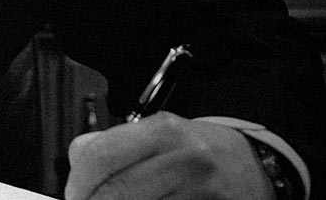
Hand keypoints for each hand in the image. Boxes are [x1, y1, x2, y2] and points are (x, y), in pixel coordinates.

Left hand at [64, 112, 272, 199]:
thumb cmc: (197, 151)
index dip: (78, 182)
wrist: (254, 166)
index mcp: (164, 131)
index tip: (71, 195)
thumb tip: (75, 165)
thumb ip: (113, 144)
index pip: (102, 155)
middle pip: (116, 192)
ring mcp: (202, 193)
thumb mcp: (158, 133)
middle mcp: (185, 160)